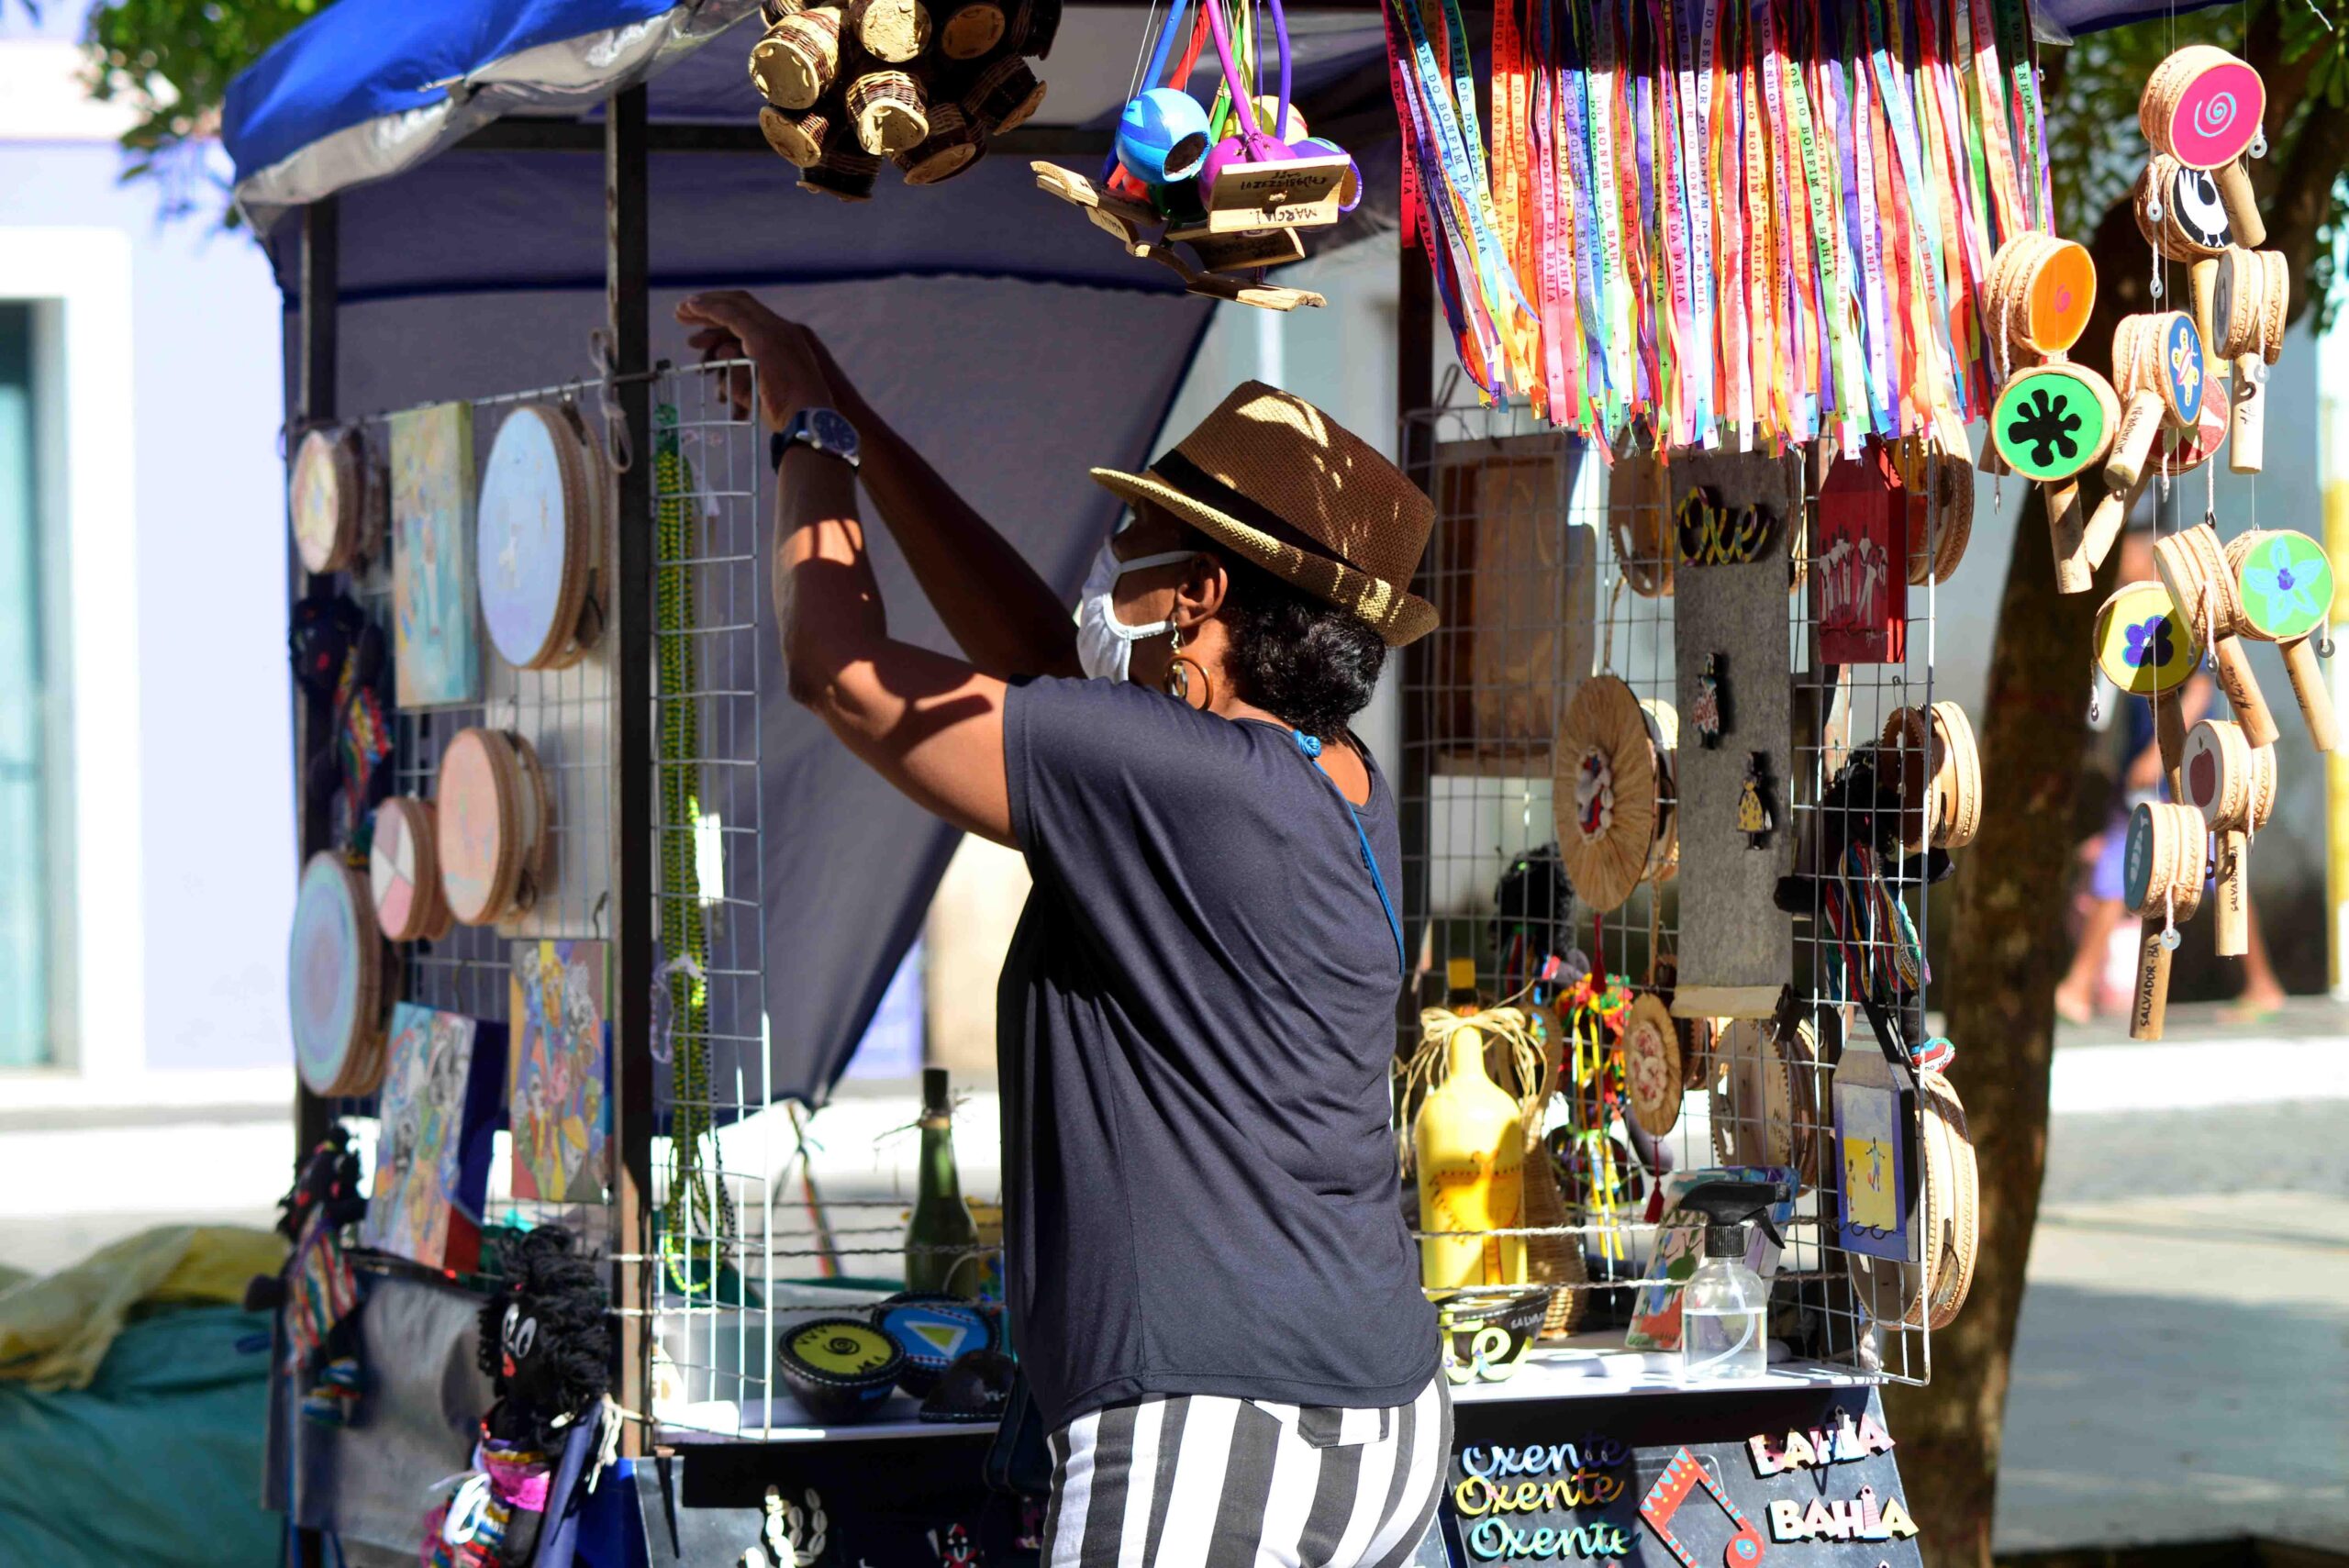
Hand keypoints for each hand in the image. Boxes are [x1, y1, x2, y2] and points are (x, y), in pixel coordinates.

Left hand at [674, 291, 850, 430]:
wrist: (811, 422)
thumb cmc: (793, 417)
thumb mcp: (764, 391)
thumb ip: (742, 372)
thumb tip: (718, 358)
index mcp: (789, 342)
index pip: (754, 317)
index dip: (728, 314)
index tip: (705, 322)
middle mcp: (784, 330)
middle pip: (743, 304)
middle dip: (713, 303)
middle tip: (687, 310)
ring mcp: (775, 332)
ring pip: (734, 305)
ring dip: (705, 305)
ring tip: (682, 311)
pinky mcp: (762, 340)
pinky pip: (729, 316)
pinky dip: (708, 309)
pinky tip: (690, 309)